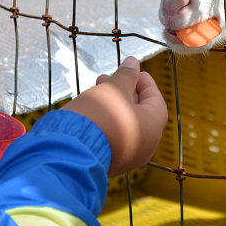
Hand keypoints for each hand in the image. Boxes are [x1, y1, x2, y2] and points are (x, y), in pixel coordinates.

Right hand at [64, 56, 167, 175]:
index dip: (144, 82)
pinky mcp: (112, 164)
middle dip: (124, 91)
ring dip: (113, 105)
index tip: (134, 70)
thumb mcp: (114, 88)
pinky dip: (108, 122)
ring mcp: (130, 158)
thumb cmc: (98, 116)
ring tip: (95, 90)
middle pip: (140, 112)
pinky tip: (93, 111)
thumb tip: (133, 62)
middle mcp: (147, 145)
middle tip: (108, 77)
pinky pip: (115, 138)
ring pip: (126, 125)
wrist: (70, 153)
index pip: (155, 99)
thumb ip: (127, 75)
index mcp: (154, 126)